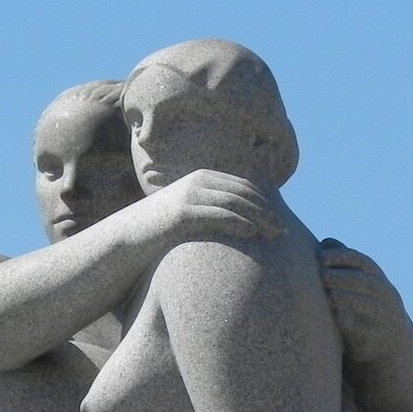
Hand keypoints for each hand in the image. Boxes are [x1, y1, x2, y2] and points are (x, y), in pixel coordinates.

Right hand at [140, 169, 282, 244]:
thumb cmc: (161, 227)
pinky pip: (219, 215)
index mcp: (202, 177)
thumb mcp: (188, 212)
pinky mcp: (184, 212)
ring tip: (273, 233)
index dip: (264, 201)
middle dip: (266, 210)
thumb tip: (235, 219)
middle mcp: (198, 181)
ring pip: (235, 202)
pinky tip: (252, 233)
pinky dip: (240, 222)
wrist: (130, 234)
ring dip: (259, 217)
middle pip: (243, 192)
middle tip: (282, 229)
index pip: (243, 185)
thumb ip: (209, 208)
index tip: (278, 218)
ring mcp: (190, 195)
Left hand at [318, 238, 407, 363]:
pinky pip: (362, 330)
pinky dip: (349, 323)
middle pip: (365, 282)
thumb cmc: (367, 306)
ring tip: (328, 296)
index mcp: (378, 279)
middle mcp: (384, 296)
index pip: (361, 261)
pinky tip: (335, 317)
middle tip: (320, 276)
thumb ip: (346, 264)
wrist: (393, 344)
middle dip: (342, 278)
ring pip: (367, 305)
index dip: (342, 257)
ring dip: (346, 299)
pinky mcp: (373, 338)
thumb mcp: (363, 283)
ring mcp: (382, 317)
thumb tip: (326, 242)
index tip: (321, 257)